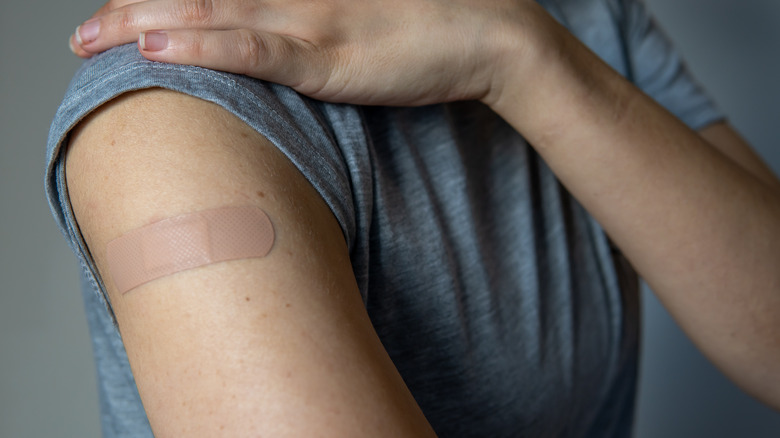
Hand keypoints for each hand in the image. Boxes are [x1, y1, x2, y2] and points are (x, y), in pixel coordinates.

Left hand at [70, 0, 548, 106]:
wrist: (491, 33)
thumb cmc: (430, 21)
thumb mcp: (362, 11)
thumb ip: (316, 18)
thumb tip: (277, 29)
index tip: (126, 12)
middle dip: (134, 8)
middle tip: (85, 30)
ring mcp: (309, 17)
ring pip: (209, 13)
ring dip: (144, 23)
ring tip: (92, 39)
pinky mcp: (327, 53)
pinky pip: (254, 48)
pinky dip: (203, 46)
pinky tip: (157, 48)